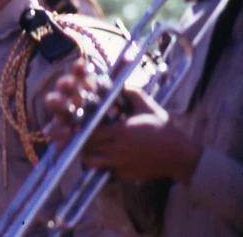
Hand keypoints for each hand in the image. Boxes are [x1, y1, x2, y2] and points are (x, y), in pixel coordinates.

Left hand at [46, 62, 201, 184]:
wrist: (181, 156)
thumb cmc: (164, 129)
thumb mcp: (148, 107)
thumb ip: (131, 92)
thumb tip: (117, 82)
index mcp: (120, 132)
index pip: (89, 132)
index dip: (80, 128)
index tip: (76, 124)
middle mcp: (117, 150)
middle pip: (85, 147)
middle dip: (79, 141)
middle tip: (78, 134)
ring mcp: (119, 165)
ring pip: (90, 163)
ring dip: (86, 155)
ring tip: (88, 147)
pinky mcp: (124, 176)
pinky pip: (102, 173)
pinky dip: (98, 167)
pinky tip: (101, 158)